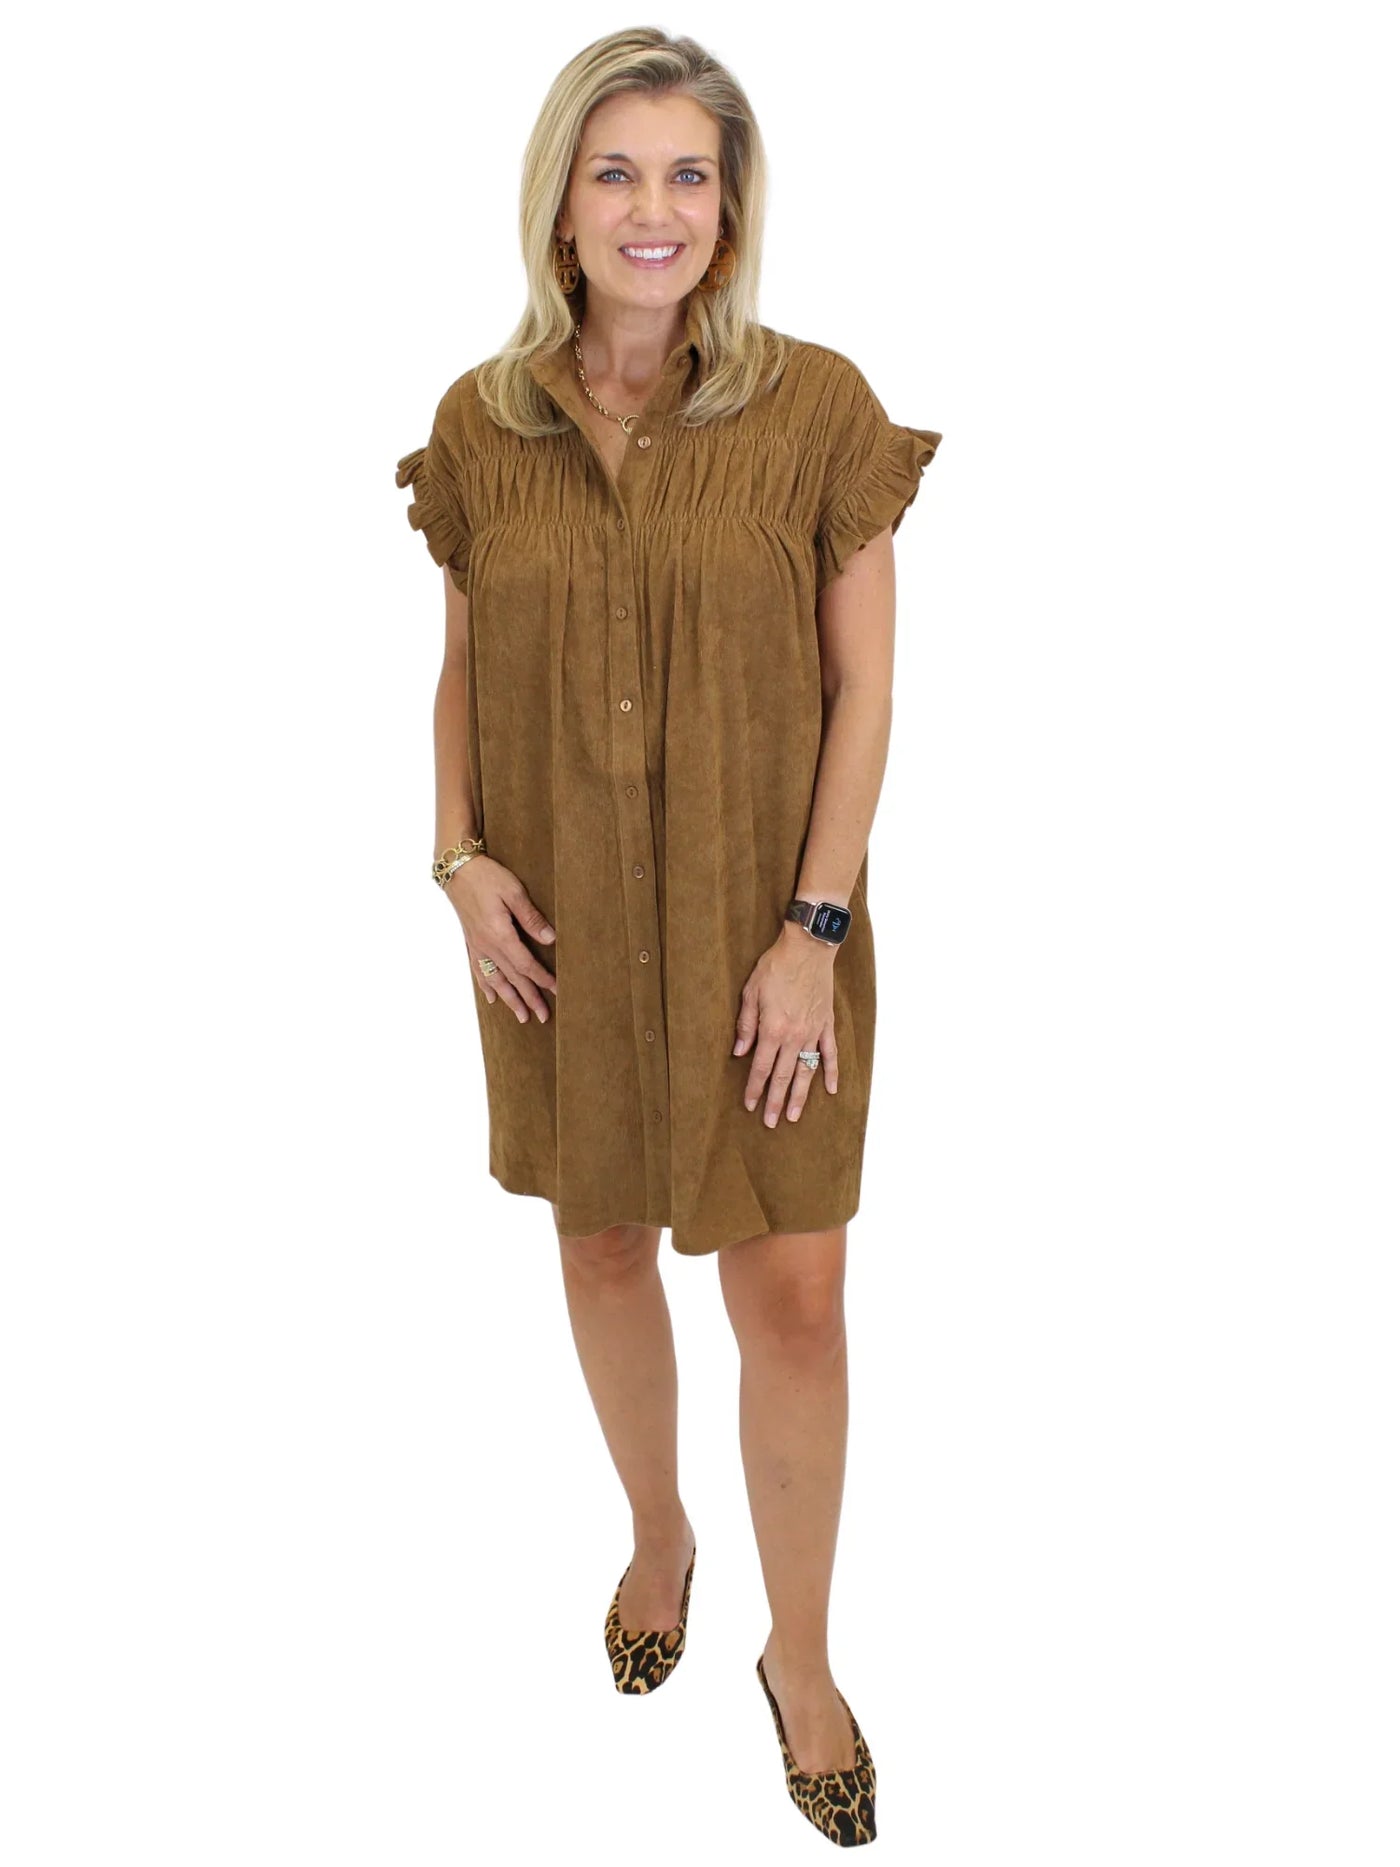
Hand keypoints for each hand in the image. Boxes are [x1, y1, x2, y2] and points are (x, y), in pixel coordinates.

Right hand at [446, 856, 557, 1023]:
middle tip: (543, 1017)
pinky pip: (479, 970)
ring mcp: (477, 946)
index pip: (526, 965)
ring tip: (521, 1016)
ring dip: (510, 999)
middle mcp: (487, 946)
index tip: (557, 990)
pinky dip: (486, 986)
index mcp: (500, 935)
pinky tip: (492, 998)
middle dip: (529, 999)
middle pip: (512, 978)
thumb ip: (531, 918)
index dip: (542, 979)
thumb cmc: (487, 876)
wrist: (456, 869)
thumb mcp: (514, 892)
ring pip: (495, 980)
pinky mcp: (471, 941)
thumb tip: (550, 940)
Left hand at [732, 924, 838, 1123]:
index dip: (755, 1088)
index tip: (750, 1106)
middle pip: (783, 1076)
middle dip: (775, 1101)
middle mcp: (794, 1036)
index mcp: (773, 1029)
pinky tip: (830, 1090)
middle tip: (771, 1123)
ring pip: (806, 1071)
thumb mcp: (751, 992)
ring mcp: (813, 1032)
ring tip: (793, 1115)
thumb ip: (746, 1025)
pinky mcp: (826, 1025)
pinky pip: (830, 1054)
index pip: (761, 1067)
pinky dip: (831, 1072)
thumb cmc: (775, 967)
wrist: (808, 949)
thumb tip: (740, 1052)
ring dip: (799, 1095)